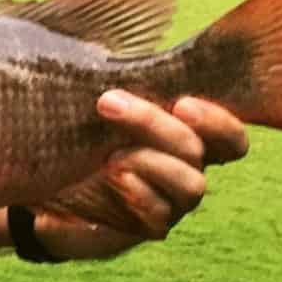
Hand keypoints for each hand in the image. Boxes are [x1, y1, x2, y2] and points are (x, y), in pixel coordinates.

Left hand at [34, 91, 248, 260]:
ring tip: (109, 153)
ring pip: (190, 184)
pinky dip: (141, 194)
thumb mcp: (101, 103)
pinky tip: (116, 177)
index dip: (217, 121)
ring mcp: (174, 200)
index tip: (182, 104)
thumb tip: (117, 56)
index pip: (227, 135)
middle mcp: (188, 168)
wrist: (54, 183)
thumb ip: (123, 84)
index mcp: (186, 134)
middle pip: (196, 149)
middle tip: (108, 103)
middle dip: (155, 124)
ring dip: (150, 161)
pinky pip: (162, 214)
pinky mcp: (151, 225)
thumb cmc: (83, 131)